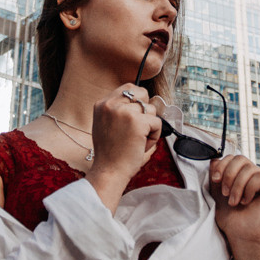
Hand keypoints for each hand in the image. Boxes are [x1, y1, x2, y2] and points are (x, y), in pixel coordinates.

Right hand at [88, 85, 161, 203]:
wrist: (108, 171)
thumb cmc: (110, 153)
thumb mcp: (105, 124)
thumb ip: (118, 111)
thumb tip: (142, 102)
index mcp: (102, 104)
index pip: (128, 88)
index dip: (137, 102)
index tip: (135, 118)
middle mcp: (111, 104)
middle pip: (142, 93)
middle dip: (145, 110)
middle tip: (139, 128)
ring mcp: (124, 112)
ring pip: (151, 109)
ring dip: (150, 126)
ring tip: (138, 140)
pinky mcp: (137, 122)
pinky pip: (157, 122)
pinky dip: (155, 135)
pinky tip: (142, 145)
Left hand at [209, 154, 259, 259]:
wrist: (240, 235)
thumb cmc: (230, 217)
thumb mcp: (217, 192)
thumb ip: (216, 175)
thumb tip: (213, 159)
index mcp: (241, 175)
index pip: (233, 158)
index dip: (222, 165)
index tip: (214, 179)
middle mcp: (253, 175)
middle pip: (241, 159)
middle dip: (229, 175)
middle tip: (225, 193)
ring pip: (249, 169)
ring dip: (238, 186)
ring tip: (234, 202)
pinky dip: (249, 189)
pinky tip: (246, 202)